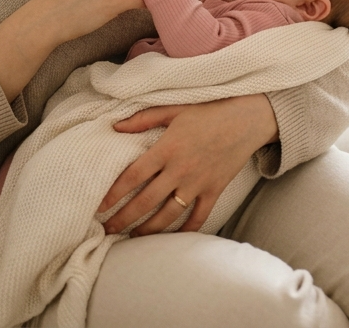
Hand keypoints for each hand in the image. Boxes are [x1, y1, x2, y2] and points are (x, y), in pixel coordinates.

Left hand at [99, 95, 277, 235]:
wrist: (249, 118)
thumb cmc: (210, 110)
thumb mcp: (175, 109)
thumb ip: (144, 119)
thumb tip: (115, 127)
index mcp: (167, 148)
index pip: (133, 176)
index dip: (114, 193)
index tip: (99, 206)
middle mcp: (180, 169)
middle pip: (146, 201)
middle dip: (124, 218)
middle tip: (107, 230)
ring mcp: (198, 183)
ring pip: (168, 215)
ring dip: (148, 230)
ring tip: (132, 237)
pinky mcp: (214, 191)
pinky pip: (198, 218)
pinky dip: (185, 231)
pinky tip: (171, 238)